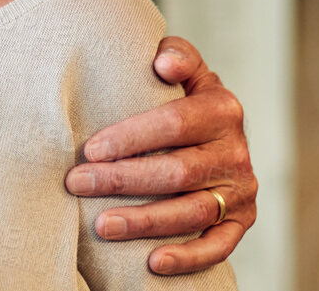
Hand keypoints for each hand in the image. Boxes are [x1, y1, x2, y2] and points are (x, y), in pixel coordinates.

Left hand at [63, 35, 255, 274]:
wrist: (218, 130)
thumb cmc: (183, 96)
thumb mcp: (185, 68)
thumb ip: (176, 56)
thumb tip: (162, 63)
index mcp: (222, 109)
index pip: (174, 124)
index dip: (131, 138)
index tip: (90, 149)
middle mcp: (236, 151)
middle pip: (177, 171)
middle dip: (123, 180)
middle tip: (77, 183)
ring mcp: (241, 190)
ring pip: (192, 212)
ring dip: (145, 221)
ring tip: (102, 225)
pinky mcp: (240, 221)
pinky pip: (218, 246)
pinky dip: (188, 257)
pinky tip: (152, 262)